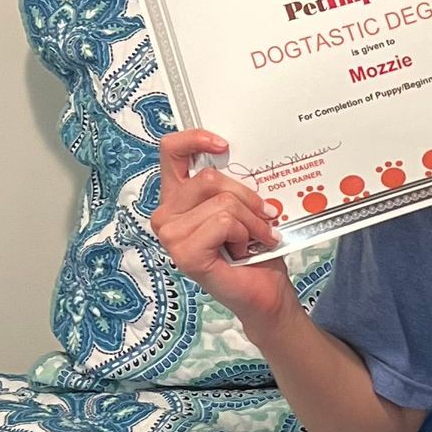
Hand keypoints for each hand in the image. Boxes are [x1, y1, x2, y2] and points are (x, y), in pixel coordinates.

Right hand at [150, 130, 296, 332]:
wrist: (265, 292)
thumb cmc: (254, 251)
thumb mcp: (242, 208)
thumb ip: (230, 184)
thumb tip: (239, 155)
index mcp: (177, 198)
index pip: (171, 151)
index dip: (195, 139)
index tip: (223, 145)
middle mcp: (166, 214)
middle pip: (209, 179)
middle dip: (247, 198)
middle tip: (263, 219)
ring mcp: (171, 235)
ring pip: (222, 203)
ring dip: (250, 221)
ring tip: (254, 239)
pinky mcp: (184, 253)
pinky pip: (224, 222)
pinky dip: (244, 235)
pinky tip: (242, 251)